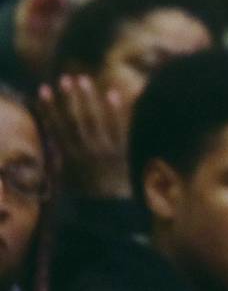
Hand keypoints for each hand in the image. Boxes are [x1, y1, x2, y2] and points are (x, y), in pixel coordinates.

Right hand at [40, 75, 129, 198]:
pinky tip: (113, 93)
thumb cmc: (89, 196)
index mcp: (68, 158)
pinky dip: (116, 110)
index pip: (56, 127)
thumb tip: (53, 141)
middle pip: (75, 120)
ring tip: (83, 79)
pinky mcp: (122, 151)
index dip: (49, 107)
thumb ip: (62, 159)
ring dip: (88, 98)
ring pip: (94, 120)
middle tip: (64, 78)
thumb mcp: (68, 179)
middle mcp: (84, 152)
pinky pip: (119, 128)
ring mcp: (104, 151)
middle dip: (69, 98)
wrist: (113, 212)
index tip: (43, 89)